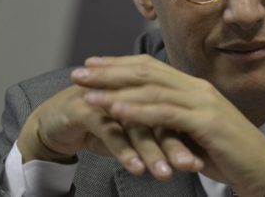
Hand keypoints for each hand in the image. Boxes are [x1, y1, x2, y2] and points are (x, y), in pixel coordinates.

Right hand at [17, 83, 202, 180]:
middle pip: (157, 115)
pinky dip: (123, 151)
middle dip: (176, 142)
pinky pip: (109, 131)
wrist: (55, 122)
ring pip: (134, 125)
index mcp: (141, 90)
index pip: (171, 111)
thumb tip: (193, 154)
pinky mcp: (85, 108)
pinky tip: (136, 169)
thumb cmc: (99, 126)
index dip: (189, 133)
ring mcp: (105, 97)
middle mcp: (126, 90)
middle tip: (192, 166)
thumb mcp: (131, 131)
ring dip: (151, 150)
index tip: (209, 158)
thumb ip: (157, 136)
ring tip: (165, 174)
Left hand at [72, 55, 264, 195]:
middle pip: (146, 71)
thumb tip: (143, 117)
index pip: (150, 67)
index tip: (91, 64)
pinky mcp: (207, 122)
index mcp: (194, 88)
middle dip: (109, 71)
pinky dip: (138, 110)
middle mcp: (197, 88)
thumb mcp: (194, 134)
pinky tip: (115, 110)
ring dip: (115, 90)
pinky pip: (166, 113)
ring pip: (151, 89)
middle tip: (78, 72)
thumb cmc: (229, 157)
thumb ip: (171, 121)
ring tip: (86, 92)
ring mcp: (203, 102)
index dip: (118, 64)